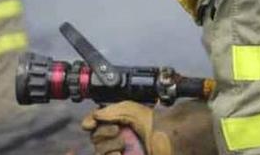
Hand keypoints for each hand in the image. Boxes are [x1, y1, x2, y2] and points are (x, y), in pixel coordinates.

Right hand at [80, 100, 215, 154]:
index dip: (90, 123)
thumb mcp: (131, 110)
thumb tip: (93, 116)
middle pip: (94, 138)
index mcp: (118, 122)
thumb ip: (110, 111)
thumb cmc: (154, 123)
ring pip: (99, 151)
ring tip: (122, 146)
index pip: (95, 123)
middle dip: (103, 133)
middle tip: (118, 131)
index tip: (90, 124)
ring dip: (107, 147)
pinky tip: (119, 154)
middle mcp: (117, 137)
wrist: (169, 138)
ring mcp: (120, 151)